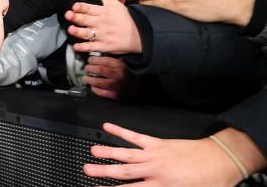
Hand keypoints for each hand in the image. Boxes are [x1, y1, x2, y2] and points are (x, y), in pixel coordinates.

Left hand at [65, 0, 141, 53]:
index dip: (81, 7)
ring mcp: (102, 35)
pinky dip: (84, 48)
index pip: (89, 8)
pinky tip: (76, 46)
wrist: (139, 35)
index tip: (75, 6)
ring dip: (78, 32)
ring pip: (87, 33)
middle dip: (76, 17)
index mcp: (103, 12)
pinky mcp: (104, 46)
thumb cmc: (125, 18)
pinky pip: (92, 47)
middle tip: (68, 15)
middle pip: (86, 20)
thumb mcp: (115, 3)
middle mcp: (101, 23)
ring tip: (71, 29)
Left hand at [82, 56, 135, 99]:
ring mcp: (115, 85)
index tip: (89, 60)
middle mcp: (117, 75)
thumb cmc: (125, 74)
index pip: (104, 61)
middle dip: (89, 68)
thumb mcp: (121, 65)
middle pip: (99, 70)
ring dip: (89, 79)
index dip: (94, 60)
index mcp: (119, 66)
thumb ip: (110, 61)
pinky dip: (94, 88)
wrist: (136, 87)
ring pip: (97, 81)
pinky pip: (99, 91)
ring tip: (86, 78)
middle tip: (86, 68)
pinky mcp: (113, 94)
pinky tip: (92, 86)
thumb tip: (95, 59)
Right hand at [84, 123, 242, 186]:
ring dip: (108, 151)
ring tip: (92, 150)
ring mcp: (155, 154)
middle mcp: (154, 169)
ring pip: (126, 153)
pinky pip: (136, 136)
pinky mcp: (158, 143)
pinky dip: (121, 131)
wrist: (222, 159)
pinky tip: (109, 127)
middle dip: (103, 171)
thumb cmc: (209, 181)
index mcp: (161, 186)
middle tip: (87, 169)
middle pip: (123, 171)